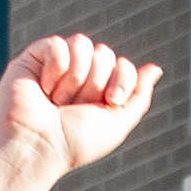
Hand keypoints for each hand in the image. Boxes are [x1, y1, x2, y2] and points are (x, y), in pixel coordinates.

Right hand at [0, 33, 162, 190]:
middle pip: (105, 53)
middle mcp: (80, 77)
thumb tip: (156, 68)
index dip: (122, 79)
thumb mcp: (117, 123)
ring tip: (57, 101)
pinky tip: (44, 88)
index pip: (123, 65)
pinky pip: (57, 44)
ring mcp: (57, 65)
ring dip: (75, 78)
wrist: (35, 146)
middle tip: (75, 107)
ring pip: (83, 44)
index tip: (111, 101)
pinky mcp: (35, 57)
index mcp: (100, 92)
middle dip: (95, 83)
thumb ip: (138, 96)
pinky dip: (55, 67)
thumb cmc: (73, 142)